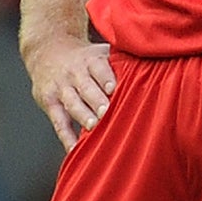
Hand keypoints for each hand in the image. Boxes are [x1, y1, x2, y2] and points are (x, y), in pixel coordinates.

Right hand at [22, 30, 115, 150]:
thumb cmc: (84, 57)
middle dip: (97, 100)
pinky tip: (74, 148)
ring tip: (93, 127)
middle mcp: (75, 74)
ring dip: (83, 116)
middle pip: (86, 88)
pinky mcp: (49, 103)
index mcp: (91, 60)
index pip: (99, 68)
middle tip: (107, 112)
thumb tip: (153, 69)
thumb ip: (121, 61)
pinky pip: (58, 122)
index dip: (106, 78)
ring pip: (72, 103)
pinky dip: (66, 136)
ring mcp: (61, 89)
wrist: (48, 51)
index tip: (113, 89)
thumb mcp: (100, 52)